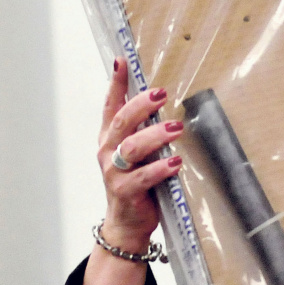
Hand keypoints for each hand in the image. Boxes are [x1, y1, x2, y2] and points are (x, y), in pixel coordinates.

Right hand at [97, 58, 183, 252]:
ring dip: (155, 136)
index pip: (110, 106)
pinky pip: (143, 176)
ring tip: (176, 128)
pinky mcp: (125, 192)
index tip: (122, 61)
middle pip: (121, 122)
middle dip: (141, 105)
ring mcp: (114, 172)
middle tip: (162, 94)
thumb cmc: (135, 184)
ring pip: (132, 147)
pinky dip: (160, 168)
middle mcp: (107, 152)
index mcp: (109, 139)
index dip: (116, 84)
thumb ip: (142, 132)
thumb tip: (160, 104)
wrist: (125, 223)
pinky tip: (175, 162)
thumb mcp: (135, 154)